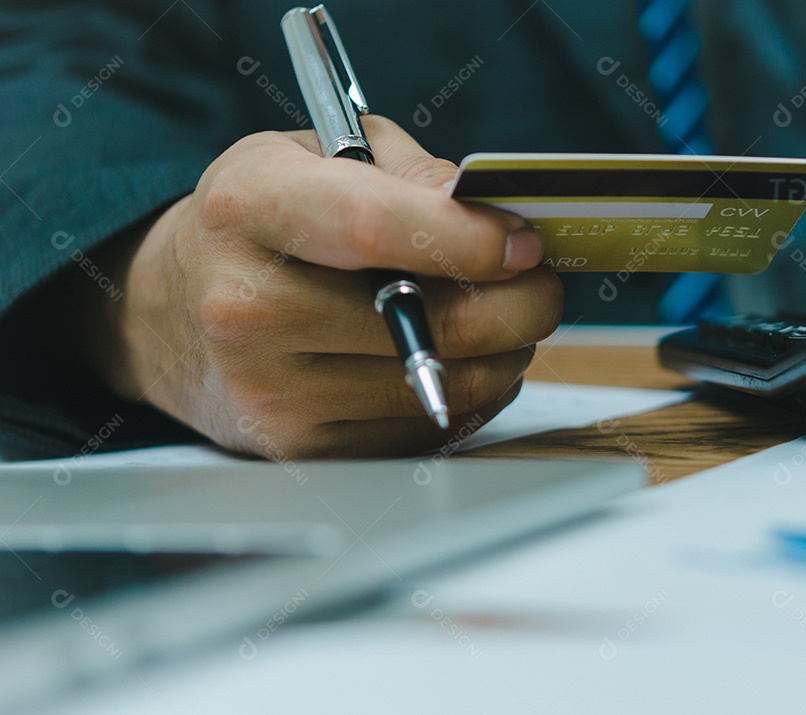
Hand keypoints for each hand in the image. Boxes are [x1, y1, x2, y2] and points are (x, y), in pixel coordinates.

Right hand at [80, 118, 557, 457]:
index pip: (373, 227)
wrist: (175, 317)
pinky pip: (428, 427)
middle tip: (542, 284)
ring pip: (447, 384)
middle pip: (431, 322)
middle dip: (522, 304)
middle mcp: (246, 308)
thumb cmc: (264, 225)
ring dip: (506, 352)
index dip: (469, 238)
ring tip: (504, 319)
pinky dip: (470, 393)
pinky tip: (460, 358)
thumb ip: (410, 173)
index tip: (526, 244)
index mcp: (248, 208)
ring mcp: (272, 391)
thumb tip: (496, 219)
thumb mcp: (317, 155)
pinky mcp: (302, 448)